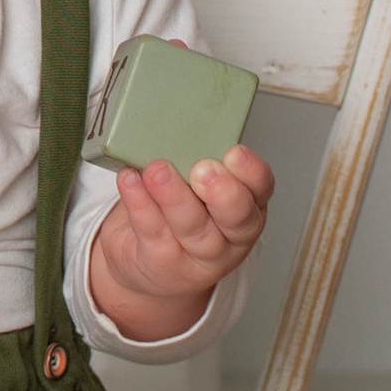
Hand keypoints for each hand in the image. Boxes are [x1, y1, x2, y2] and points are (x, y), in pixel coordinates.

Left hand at [86, 145, 271, 343]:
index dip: (251, 171)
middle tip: (203, 169)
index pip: (261, 187)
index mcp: (248, 206)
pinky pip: (152, 232)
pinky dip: (139, 204)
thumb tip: (172, 124)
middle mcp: (231, 235)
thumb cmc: (179, 216)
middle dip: (221, 192)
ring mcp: (199, 256)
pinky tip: (130, 181)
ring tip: (157, 171)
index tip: (234, 152)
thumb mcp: (196, 187)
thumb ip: (194, 161)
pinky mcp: (164, 264)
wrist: (150, 267)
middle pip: (236, 216)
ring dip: (174, 196)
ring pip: (192, 227)